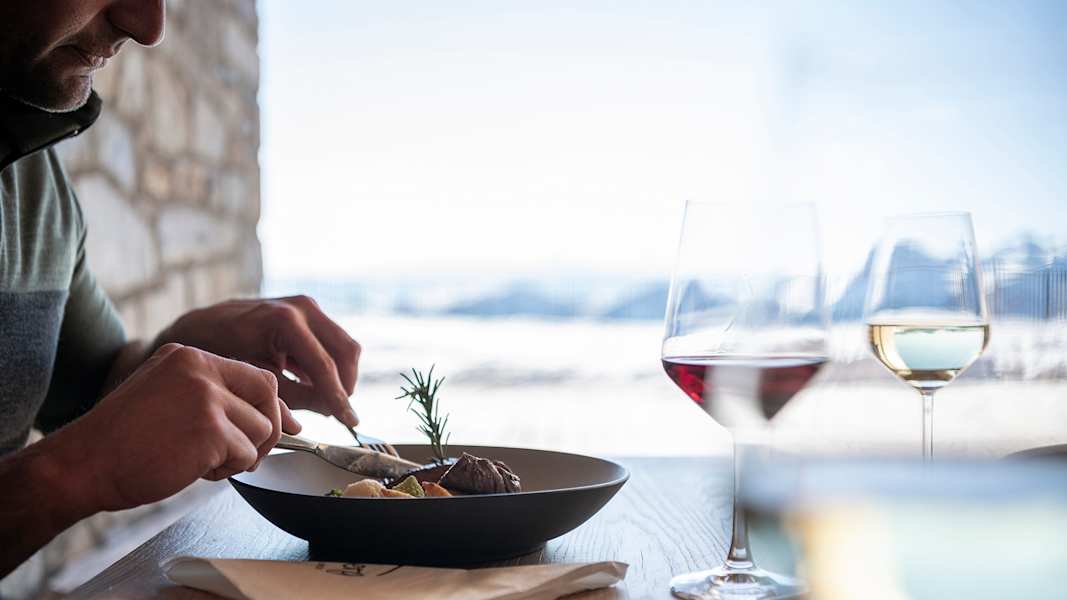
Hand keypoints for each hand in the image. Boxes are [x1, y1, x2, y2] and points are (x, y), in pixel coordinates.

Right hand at [49, 344, 300, 511]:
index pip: (254, 375)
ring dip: (241, 454)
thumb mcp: (170, 398)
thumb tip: (278, 417)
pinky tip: (195, 471)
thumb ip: (215, 397)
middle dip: (267, 428)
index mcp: (189, 357)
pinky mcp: (211, 429)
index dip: (268, 406)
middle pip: (267, 393)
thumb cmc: (123, 441)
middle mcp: (200, 369)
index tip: (272, 427)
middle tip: (243, 453)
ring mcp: (207, 397)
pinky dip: (227, 471)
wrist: (83, 464)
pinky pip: (246, 454)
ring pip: (261, 428)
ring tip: (204, 461)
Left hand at [155, 296, 360, 426]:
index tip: (349, 421)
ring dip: (340, 375)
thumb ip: (292, 398)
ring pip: (343, 345)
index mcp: (284, 322)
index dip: (339, 398)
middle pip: (346, 350)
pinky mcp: (306, 312)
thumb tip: (327, 411)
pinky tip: (316, 386)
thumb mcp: (252, 381)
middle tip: (339, 413)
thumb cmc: (216, 352)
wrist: (197, 326)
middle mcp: (300, 308)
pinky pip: (331, 340)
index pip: (324, 366)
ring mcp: (305, 306)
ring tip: (326, 401)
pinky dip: (329, 364)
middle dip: (345, 385)